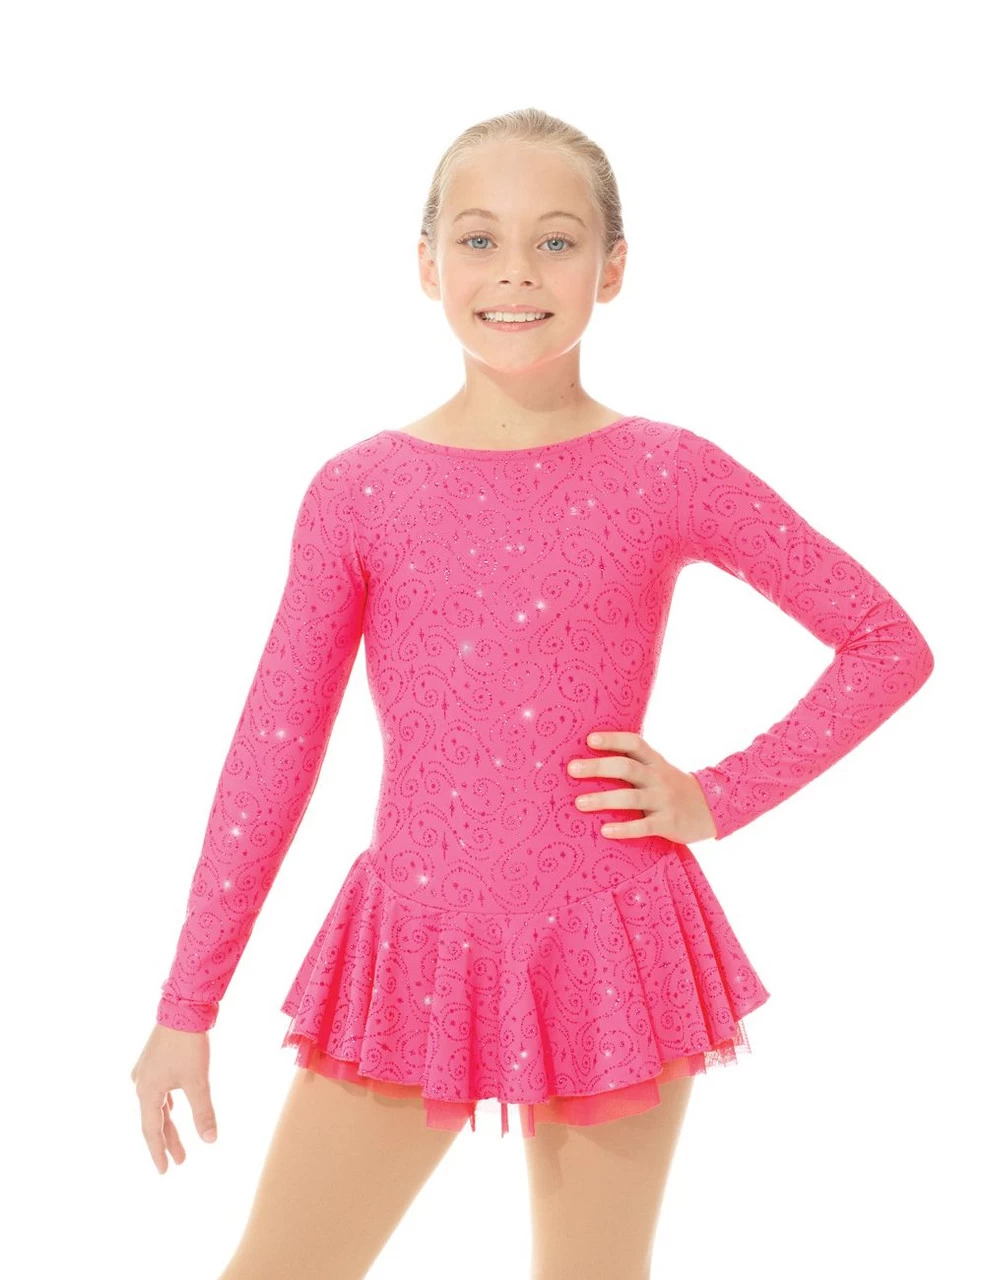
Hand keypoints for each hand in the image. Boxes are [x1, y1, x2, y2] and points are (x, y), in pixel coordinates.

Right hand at [131, 1023, 217, 1173]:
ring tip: (177, 1141)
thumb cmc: (188, 1045)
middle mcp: (141, 1083)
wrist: (182, 1007)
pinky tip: (172, 1106)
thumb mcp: (198, 1081)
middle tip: (180, 1161)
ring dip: (167, 1122)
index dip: (159, 1152)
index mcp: (147, 1091)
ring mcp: (146, 1070)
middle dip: (167, 1140)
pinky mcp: (154, 1059)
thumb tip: (210, 1141)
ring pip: (157, 1105)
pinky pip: (159, 1090)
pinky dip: (167, 1104)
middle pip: (154, 1119)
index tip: (165, 1171)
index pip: (151, 1131)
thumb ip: (203, 1112)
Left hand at [567, 730, 717, 844]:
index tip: (589, 739)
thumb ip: (633, 763)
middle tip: (572, 769)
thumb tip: (590, 759)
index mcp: (654, 761)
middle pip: (627, 768)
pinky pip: (644, 826)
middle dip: (598, 767)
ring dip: (604, 799)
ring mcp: (663, 800)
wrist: (712, 808)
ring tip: (579, 803)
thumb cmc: (672, 787)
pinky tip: (606, 830)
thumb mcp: (658, 769)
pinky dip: (624, 829)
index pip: (634, 743)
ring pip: (631, 797)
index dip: (612, 739)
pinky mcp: (668, 823)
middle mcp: (658, 777)